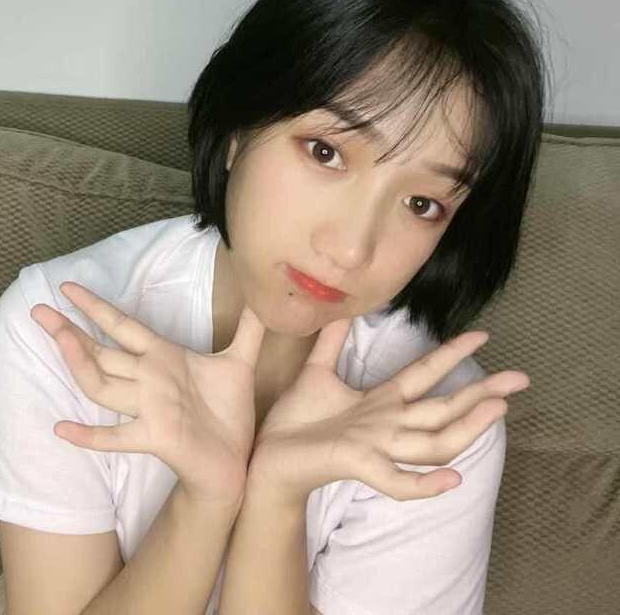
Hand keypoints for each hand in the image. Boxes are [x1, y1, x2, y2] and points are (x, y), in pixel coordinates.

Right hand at [29, 282, 265, 506]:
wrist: (236, 460)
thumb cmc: (229, 412)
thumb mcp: (241, 362)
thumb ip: (249, 327)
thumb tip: (263, 294)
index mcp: (163, 357)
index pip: (123, 326)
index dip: (97, 307)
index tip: (69, 286)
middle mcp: (148, 379)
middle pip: (101, 351)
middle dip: (71, 330)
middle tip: (38, 310)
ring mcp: (147, 408)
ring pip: (103, 384)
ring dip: (80, 364)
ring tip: (58, 340)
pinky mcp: (154, 437)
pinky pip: (115, 438)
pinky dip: (89, 436)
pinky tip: (61, 430)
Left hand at [248, 320, 528, 502]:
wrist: (269, 460)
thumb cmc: (295, 422)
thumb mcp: (316, 373)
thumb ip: (331, 342)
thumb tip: (341, 307)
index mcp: (380, 402)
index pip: (425, 374)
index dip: (452, 354)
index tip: (481, 334)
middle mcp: (387, 425)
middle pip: (443, 408)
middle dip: (481, 393)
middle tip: (521, 377)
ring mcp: (376, 446)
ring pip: (432, 441)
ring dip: (467, 427)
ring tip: (499, 408)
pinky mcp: (357, 465)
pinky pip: (397, 480)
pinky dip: (425, 483)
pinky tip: (453, 478)